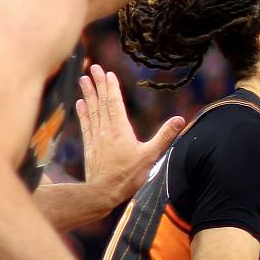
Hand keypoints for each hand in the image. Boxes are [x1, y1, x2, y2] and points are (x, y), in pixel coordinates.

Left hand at [76, 63, 185, 206]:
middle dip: (97, 84)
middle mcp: (106, 130)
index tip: (107, 73)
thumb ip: (164, 136)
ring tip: (83, 79)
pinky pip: (86, 125)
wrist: (104, 192)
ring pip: (91, 111)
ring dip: (87, 94)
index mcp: (120, 129)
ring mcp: (96, 138)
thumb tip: (179, 120)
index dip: (111, 87)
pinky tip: (80, 103)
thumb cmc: (128, 176)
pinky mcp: (90, 147)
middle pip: (101, 102)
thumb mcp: (151, 156)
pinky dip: (83, 113)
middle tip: (93, 67)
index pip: (115, 102)